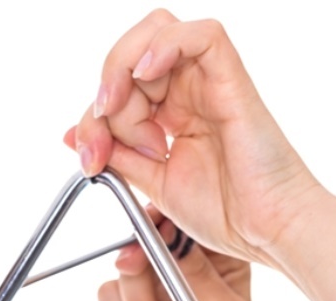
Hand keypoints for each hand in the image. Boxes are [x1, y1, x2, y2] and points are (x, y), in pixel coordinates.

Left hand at [67, 9, 322, 269]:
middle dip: (105, 99)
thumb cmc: (222, 212)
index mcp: (167, 115)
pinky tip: (147, 74)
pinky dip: (165, 45)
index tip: (92, 161)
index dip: (92, 121)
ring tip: (138, 129)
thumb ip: (116, 154)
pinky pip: (200, 36)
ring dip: (124, 76)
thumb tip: (71, 136)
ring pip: (156, 34)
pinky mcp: (231, 79)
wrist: (263, 232)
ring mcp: (207, 83)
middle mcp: (185, 93)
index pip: (115, 90)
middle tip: (109, 145)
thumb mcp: (151, 183)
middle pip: (128, 58)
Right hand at [98, 211, 250, 300]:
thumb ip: (194, 272)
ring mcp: (152, 286)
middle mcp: (182, 268)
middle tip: (133, 267)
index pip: (189, 224)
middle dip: (142, 263)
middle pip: (148, 237)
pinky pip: (108, 294)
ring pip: (125, 269)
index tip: (154, 227)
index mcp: (218, 263)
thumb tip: (169, 235)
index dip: (167, 219)